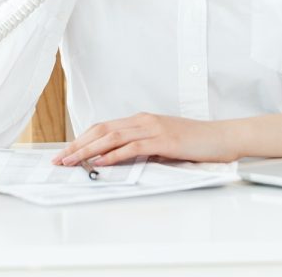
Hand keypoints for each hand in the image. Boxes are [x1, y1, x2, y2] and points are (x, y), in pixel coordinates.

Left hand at [51, 113, 239, 166]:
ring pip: (111, 137)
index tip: (66, 152)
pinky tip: (101, 162)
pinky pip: (132, 147)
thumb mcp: (162, 144)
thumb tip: (117, 161)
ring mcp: (152, 128)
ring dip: (88, 150)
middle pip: (101, 130)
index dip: (82, 139)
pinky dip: (113, 154)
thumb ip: (142, 148)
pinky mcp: (163, 139)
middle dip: (77, 145)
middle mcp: (143, 121)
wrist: (221, 137)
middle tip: (59, 159)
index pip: (103, 127)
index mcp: (141, 120)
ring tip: (72, 161)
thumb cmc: (194, 143)